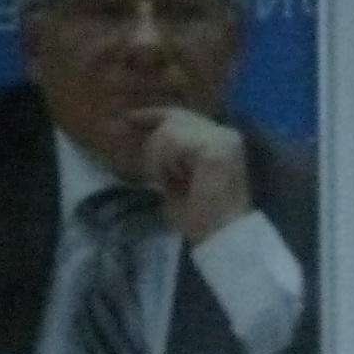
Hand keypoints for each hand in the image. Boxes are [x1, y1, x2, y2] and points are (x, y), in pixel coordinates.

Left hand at [133, 106, 255, 244]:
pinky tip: (176, 181)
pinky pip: (175, 142)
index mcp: (221, 140)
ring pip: (170, 131)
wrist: (221, 238)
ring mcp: (224, 140)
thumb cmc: (200, 217)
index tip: (127, 117)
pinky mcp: (216, 150)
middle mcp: (226, 134)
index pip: (182, 115)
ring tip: (170, 183)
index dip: (152, 114)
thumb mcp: (177, 178)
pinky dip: (168, 163)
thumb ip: (168, 154)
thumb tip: (147, 138)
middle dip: (156, 146)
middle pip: (174, 119)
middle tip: (157, 176)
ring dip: (161, 160)